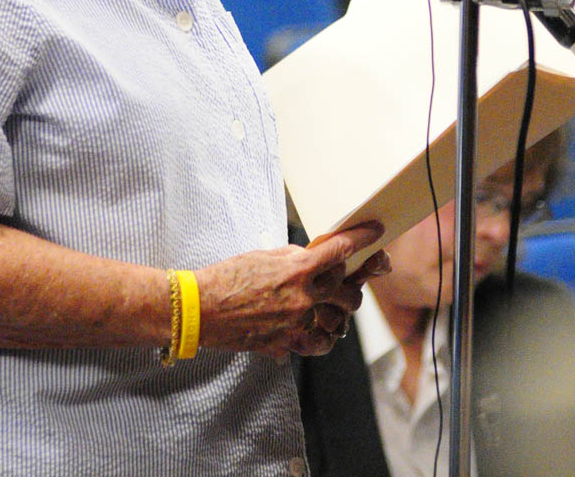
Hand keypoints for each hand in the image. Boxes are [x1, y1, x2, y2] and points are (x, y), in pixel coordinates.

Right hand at [195, 222, 385, 358]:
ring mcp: (296, 324)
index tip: (374, 232)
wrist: (200, 309)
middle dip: (350, 282)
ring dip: (337, 311)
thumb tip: (311, 258)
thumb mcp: (263, 256)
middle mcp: (301, 299)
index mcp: (296, 270)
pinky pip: (317, 343)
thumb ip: (293, 258)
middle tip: (342, 277)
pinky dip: (320, 336)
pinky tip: (315, 326)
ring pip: (337, 321)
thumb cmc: (225, 277)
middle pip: (346, 291)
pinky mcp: (286, 343)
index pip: (339, 250)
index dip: (361, 238)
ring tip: (330, 304)